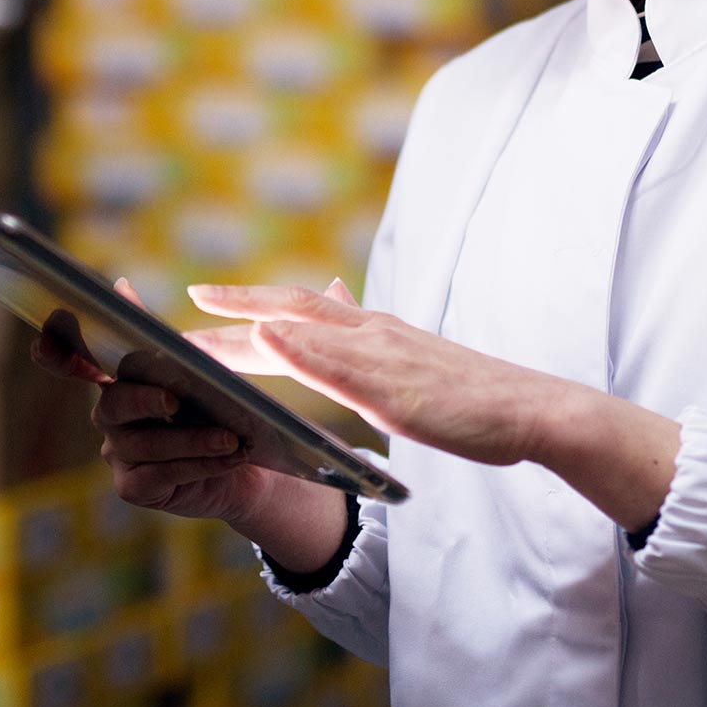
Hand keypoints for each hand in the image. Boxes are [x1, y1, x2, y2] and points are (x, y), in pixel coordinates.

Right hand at [32, 280, 347, 569]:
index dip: (108, 322)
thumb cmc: (248, 409)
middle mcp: (120, 407)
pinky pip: (153, 477)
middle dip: (144, 398)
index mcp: (141, 370)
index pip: (117, 342)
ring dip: (186, 439)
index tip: (119, 291)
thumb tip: (340, 283)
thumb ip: (292, 322)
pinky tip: (228, 460)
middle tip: (175, 398)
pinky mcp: (135, 486)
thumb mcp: (269, 363)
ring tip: (230, 438)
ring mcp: (122, 450)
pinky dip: (193, 467)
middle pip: (113, 398)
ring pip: (138, 442)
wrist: (253, 471)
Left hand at [188, 281, 555, 467]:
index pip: (301, 310)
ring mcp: (381, 356)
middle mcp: (372, 332)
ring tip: (198, 316)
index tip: (202, 300)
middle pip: (290, 310)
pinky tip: (264, 337)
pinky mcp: (393, 386)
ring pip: (303, 330)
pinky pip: (336, 362)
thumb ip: (371, 340)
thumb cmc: (473, 395)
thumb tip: (337, 297)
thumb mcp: (413, 363)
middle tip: (178, 309)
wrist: (528, 409)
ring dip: (247, 321)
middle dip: (232, 308)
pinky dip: (296, 345)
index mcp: (375, 331)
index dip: (249, 304)